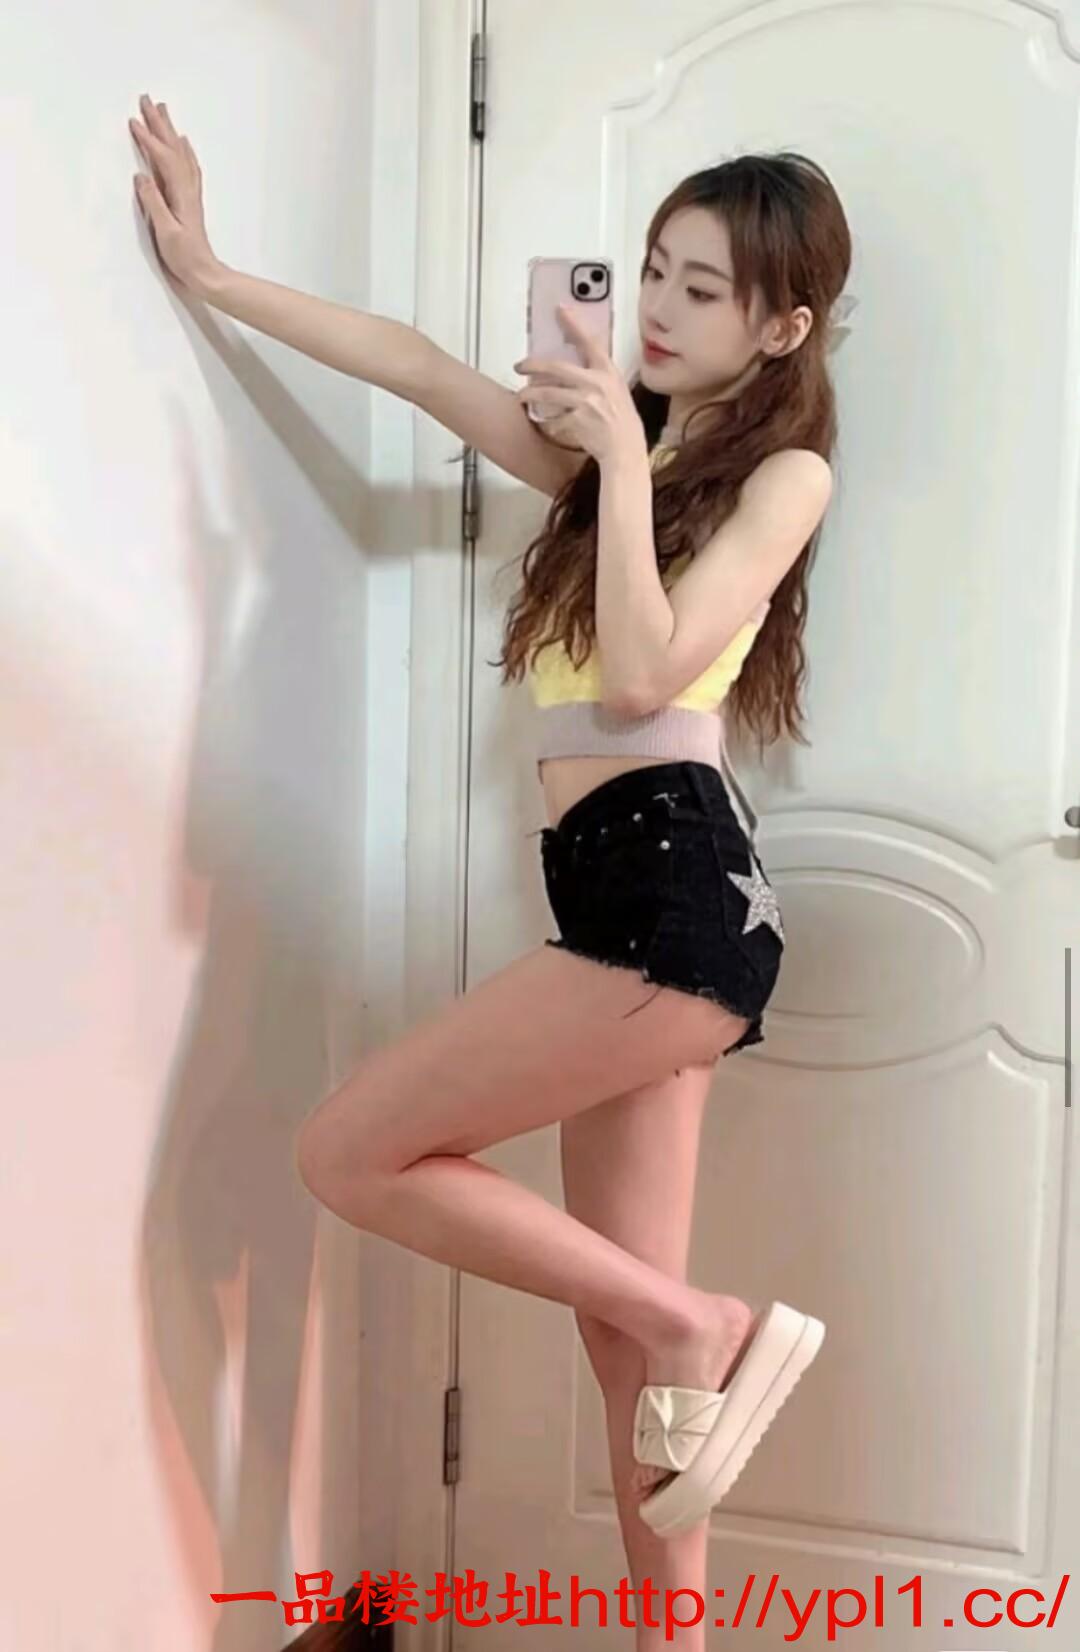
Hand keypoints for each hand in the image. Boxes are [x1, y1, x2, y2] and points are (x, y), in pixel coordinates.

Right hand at [129, 94, 219, 293]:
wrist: (205, 273)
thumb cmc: (185, 257)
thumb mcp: (166, 232)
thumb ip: (154, 204)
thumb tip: (141, 176)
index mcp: (181, 195)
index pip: (164, 160)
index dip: (149, 140)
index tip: (135, 122)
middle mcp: (188, 189)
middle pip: (173, 149)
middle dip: (159, 124)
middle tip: (147, 100)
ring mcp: (190, 193)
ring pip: (181, 153)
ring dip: (170, 131)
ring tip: (163, 111)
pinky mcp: (189, 199)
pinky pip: (187, 166)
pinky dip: (183, 150)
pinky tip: (182, 143)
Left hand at [514, 304, 645, 465]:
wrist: (625, 450)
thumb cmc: (622, 422)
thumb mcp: (617, 391)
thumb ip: (598, 377)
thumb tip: (575, 370)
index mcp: (608, 372)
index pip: (588, 341)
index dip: (573, 324)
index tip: (560, 309)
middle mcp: (596, 383)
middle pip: (556, 367)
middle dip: (533, 365)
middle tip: (520, 366)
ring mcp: (585, 402)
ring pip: (548, 393)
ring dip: (530, 394)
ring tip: (522, 396)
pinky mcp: (576, 420)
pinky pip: (554, 419)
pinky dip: (551, 422)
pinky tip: (549, 424)